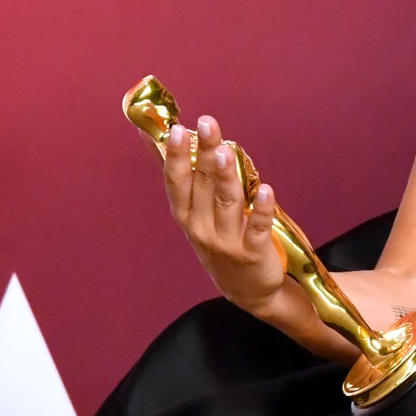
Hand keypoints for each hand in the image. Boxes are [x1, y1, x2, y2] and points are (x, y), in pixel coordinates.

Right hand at [163, 113, 286, 314]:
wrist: (248, 290)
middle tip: (208, 124)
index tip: (176, 129)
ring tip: (225, 151)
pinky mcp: (252, 253)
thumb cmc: (218, 241)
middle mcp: (201, 229)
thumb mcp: (194, 212)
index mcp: (187, 216)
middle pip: (202, 186)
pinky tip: (266, 190)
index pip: (177, 183)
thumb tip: (149, 134)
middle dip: (204, 154)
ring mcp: (227, 242)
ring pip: (226, 204)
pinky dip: (261, 209)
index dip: (175, 157)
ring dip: (225, 177)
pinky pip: (257, 228)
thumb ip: (178, 173)